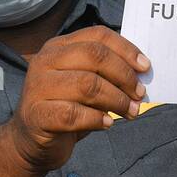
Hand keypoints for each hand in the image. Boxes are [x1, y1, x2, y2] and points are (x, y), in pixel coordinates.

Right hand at [5, 26, 148, 173]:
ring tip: (130, 112)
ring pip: (87, 85)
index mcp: (58, 47)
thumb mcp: (83, 82)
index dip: (126, 49)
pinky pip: (73, 114)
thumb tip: (141, 72)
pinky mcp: (36, 115)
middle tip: (139, 95)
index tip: (145, 68)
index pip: (97, 35)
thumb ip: (105, 72)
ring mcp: (37, 87)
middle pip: (94, 56)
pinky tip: (106, 124)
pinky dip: (96, 120)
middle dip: (124, 76)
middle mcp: (44, 61)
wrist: (31, 141)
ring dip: (116, 100)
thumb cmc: (65, 108)